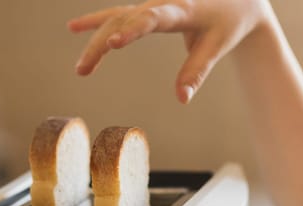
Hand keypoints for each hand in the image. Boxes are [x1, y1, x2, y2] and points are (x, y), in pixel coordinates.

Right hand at [68, 0, 270, 102]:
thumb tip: (182, 99)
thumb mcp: (217, 46)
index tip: (112, 44)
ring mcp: (151, 5)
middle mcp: (161, 3)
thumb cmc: (228, 22)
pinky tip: (74, 27)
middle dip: (100, 44)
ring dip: (95, 40)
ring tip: (81, 68)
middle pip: (123, 20)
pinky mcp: (147, 10)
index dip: (131, 30)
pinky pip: (118, 14)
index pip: (152, 19)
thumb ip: (197, 71)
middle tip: (82, 70)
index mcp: (182, 9)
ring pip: (116, 18)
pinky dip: (97, 21)